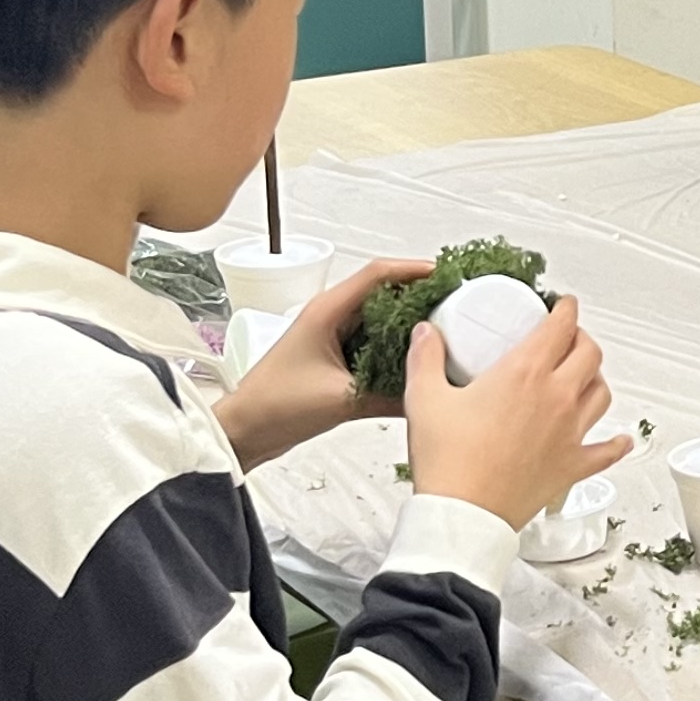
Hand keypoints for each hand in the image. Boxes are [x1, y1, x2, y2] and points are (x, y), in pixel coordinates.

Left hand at [215, 252, 439, 468]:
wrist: (244, 431)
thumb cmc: (277, 406)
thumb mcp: (341, 401)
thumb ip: (390, 398)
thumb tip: (430, 395)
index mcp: (327, 311)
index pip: (377, 274)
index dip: (414, 270)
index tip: (446, 276)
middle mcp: (330, 316)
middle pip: (382, 291)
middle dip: (418, 294)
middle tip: (455, 304)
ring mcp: (331, 335)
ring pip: (378, 317)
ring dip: (407, 321)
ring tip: (443, 330)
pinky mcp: (333, 356)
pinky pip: (371, 341)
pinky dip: (394, 345)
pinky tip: (414, 360)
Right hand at [399, 299, 630, 526]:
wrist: (463, 515)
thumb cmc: (448, 462)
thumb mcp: (425, 398)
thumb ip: (425, 358)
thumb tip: (426, 333)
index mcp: (524, 373)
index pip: (560, 326)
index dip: (566, 309)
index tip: (562, 305)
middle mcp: (556, 398)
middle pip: (590, 354)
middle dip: (581, 338)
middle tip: (568, 337)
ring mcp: (570, 433)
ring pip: (602, 393)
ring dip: (595, 379)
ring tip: (583, 376)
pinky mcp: (573, 465)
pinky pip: (606, 451)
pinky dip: (615, 443)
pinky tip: (618, 439)